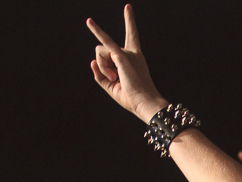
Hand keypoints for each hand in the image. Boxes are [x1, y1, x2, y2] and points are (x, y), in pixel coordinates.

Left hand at [87, 5, 167, 121]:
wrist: (146, 104)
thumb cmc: (133, 98)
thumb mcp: (112, 87)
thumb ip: (100, 74)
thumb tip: (91, 61)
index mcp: (133, 59)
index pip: (131, 36)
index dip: (130, 22)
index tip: (128, 7)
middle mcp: (132, 53)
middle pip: (105, 49)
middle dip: (103, 65)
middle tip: (116, 79)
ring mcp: (128, 53)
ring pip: (100, 51)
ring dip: (103, 67)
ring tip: (116, 78)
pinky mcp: (122, 56)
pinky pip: (105, 43)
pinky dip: (97, 31)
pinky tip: (89, 22)